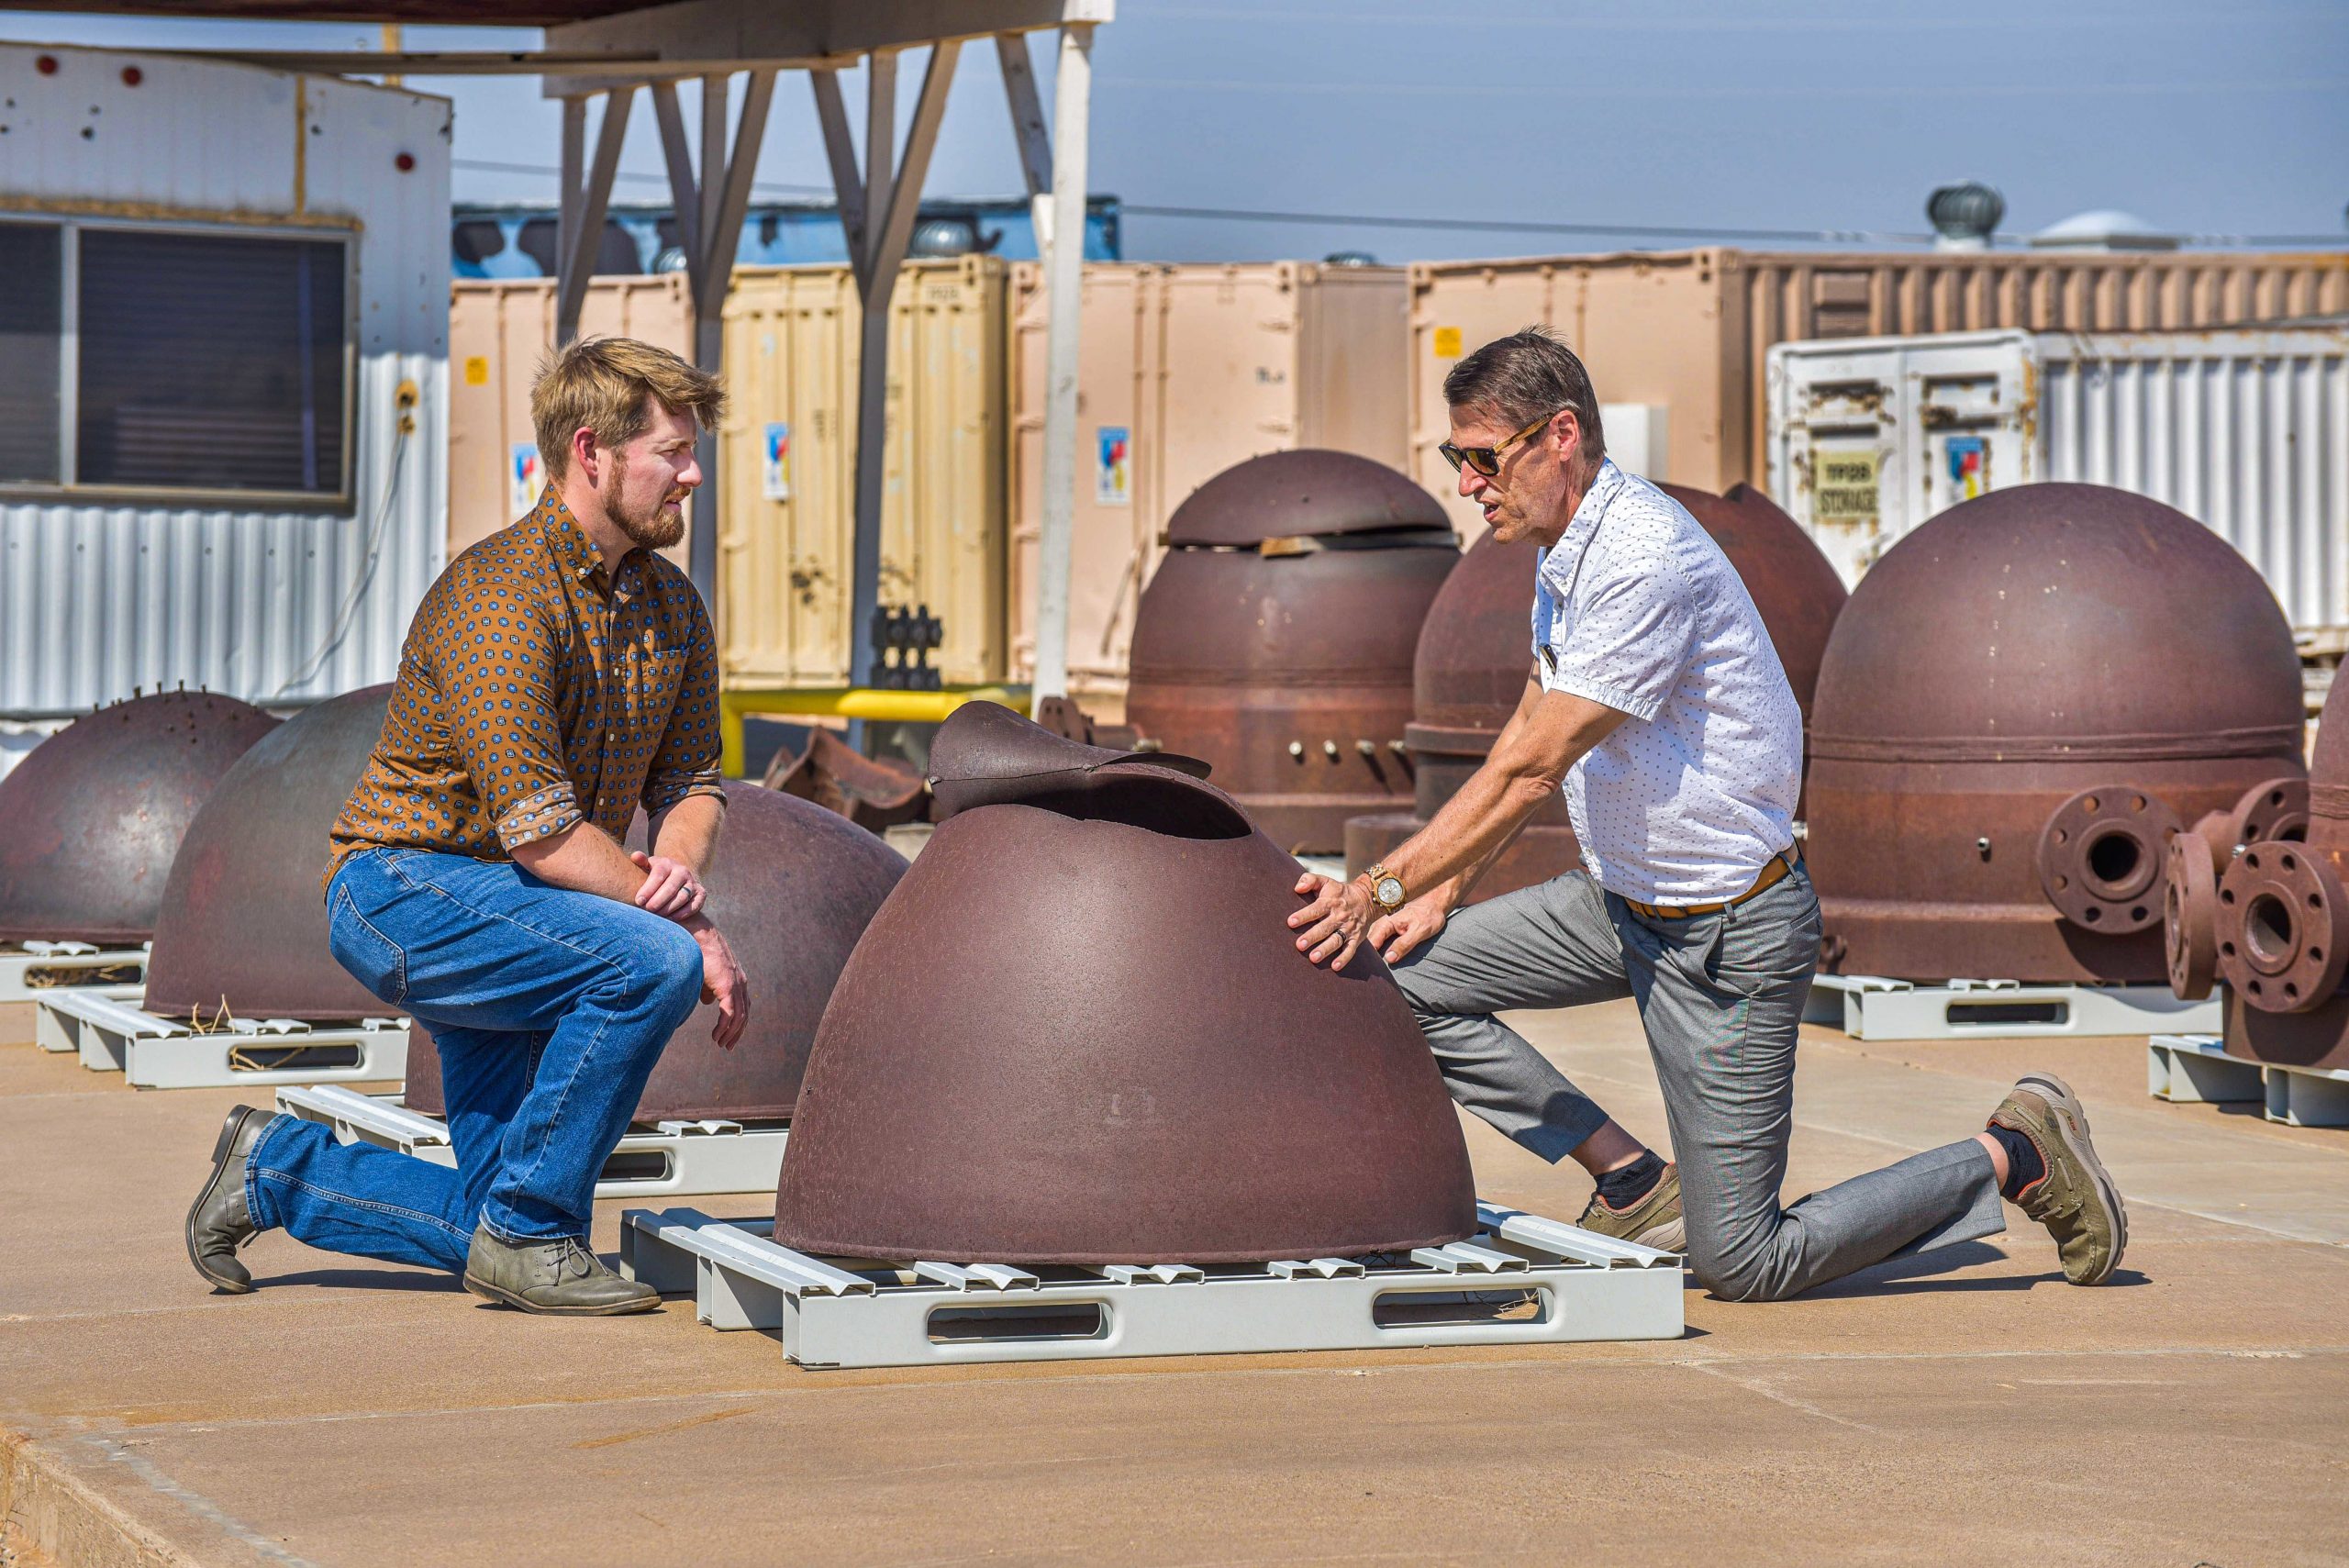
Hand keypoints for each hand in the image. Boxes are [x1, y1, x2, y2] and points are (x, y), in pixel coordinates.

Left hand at [631, 850, 705, 921]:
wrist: (676, 878)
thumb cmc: (656, 876)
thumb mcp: (648, 866)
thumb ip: (640, 861)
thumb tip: (635, 856)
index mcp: (667, 863)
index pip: (658, 875)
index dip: (648, 889)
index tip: (638, 901)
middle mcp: (682, 871)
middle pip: (670, 887)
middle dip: (657, 901)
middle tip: (647, 910)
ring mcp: (693, 882)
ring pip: (682, 897)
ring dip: (669, 908)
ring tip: (657, 916)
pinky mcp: (701, 894)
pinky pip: (694, 905)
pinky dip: (682, 914)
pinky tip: (670, 919)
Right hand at [683, 916, 748, 1048]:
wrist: (697, 938)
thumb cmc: (698, 954)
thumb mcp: (705, 976)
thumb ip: (708, 989)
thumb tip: (707, 1002)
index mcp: (738, 981)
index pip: (743, 1007)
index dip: (738, 1023)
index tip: (730, 1036)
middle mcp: (741, 984)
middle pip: (745, 1015)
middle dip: (737, 1033)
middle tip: (728, 1046)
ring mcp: (736, 986)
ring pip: (739, 1018)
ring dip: (730, 1033)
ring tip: (720, 1043)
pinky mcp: (727, 987)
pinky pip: (729, 1014)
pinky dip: (724, 1027)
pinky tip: (716, 1036)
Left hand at [1288, 872, 1376, 971]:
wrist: (1367, 898)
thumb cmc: (1338, 892)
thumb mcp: (1325, 881)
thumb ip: (1309, 880)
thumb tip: (1297, 887)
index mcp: (1330, 902)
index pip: (1316, 909)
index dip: (1303, 915)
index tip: (1291, 922)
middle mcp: (1340, 916)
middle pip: (1325, 927)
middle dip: (1312, 936)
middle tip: (1300, 945)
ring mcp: (1348, 928)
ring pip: (1336, 940)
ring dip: (1325, 949)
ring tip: (1313, 958)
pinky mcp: (1356, 938)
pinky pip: (1351, 949)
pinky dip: (1344, 959)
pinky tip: (1334, 967)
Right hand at [1370, 888, 1452, 966]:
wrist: (1435, 903)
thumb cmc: (1428, 915)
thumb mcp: (1419, 931)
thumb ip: (1403, 945)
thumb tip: (1388, 958)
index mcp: (1386, 923)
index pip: (1370, 943)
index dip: (1369, 956)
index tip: (1372, 969)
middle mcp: (1382, 924)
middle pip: (1369, 943)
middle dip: (1370, 957)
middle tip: (1374, 971)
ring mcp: (1384, 927)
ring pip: (1374, 943)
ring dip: (1375, 954)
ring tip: (1376, 968)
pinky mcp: (1389, 930)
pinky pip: (1380, 941)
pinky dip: (1381, 950)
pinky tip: (1383, 959)